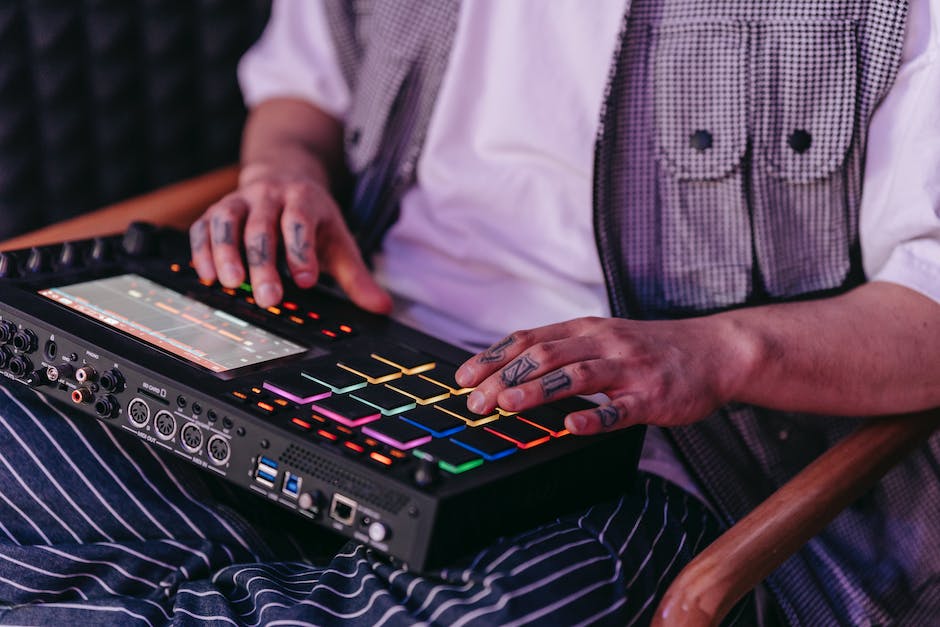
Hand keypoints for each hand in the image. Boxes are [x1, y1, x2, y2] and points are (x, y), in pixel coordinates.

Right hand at [189, 168, 391, 311]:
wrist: (283, 172)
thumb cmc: (313, 217)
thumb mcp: (339, 241)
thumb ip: (356, 277)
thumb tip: (382, 308)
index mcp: (303, 199)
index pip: (300, 221)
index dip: (301, 251)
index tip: (305, 281)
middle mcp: (269, 195)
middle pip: (262, 227)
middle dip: (263, 263)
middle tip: (268, 297)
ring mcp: (240, 200)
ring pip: (227, 222)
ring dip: (226, 253)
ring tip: (231, 284)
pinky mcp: (216, 210)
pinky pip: (203, 227)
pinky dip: (202, 250)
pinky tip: (207, 276)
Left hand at [454, 316, 750, 434]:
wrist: (713, 351)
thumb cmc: (650, 349)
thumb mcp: (603, 338)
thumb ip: (563, 351)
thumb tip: (510, 371)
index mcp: (586, 329)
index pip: (528, 338)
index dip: (492, 357)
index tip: (463, 377)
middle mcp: (603, 343)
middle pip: (545, 355)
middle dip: (504, 376)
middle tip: (476, 400)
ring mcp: (628, 369)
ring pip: (576, 375)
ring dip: (538, 390)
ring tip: (507, 403)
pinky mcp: (652, 396)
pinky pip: (620, 408)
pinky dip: (595, 417)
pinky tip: (572, 426)